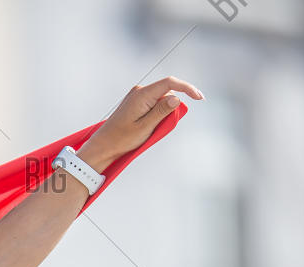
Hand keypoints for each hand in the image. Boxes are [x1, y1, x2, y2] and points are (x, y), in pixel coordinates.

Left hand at [79, 76, 202, 172]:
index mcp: (142, 94)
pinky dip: (157, 114)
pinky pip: (154, 104)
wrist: (103, 145)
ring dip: (164, 113)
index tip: (199, 98)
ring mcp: (137, 96)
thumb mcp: (145, 127)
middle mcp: (139, 91)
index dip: (187, 88)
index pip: (170, 83)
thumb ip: (162, 111)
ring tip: (150, 130)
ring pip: (161, 99)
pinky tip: (148, 127)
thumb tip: (177, 98)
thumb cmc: (122, 139)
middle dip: (172, 107)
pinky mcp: (136, 102)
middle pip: (167, 92)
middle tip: (161, 128)